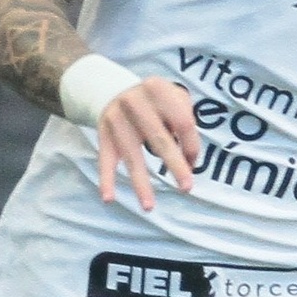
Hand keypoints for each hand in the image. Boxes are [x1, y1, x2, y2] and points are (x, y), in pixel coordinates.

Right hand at [96, 77, 200, 210]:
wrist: (114, 88)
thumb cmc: (156, 100)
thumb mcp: (173, 96)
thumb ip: (186, 120)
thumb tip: (189, 159)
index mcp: (158, 90)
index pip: (183, 122)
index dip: (191, 145)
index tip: (194, 163)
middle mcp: (135, 101)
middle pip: (159, 139)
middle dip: (175, 165)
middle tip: (186, 188)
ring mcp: (116, 118)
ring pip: (132, 155)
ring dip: (140, 183)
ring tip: (148, 207)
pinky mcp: (103, 132)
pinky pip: (105, 158)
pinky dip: (106, 179)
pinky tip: (109, 198)